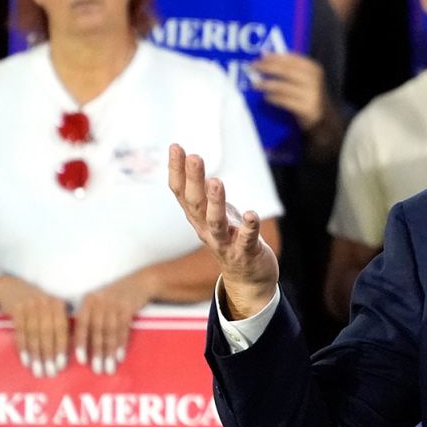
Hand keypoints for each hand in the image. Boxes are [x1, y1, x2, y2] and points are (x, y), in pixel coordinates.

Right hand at [0, 275, 69, 377]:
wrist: (12, 288)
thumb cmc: (39, 303)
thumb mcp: (53, 308)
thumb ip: (62, 323)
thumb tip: (75, 349)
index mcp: (59, 305)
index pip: (62, 329)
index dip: (61, 347)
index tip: (60, 365)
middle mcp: (45, 304)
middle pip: (47, 333)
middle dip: (48, 354)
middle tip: (49, 372)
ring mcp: (29, 306)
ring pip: (33, 334)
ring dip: (35, 354)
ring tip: (37, 370)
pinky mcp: (15, 310)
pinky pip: (20, 332)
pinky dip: (23, 347)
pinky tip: (26, 360)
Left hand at [73, 271, 152, 374]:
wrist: (141, 282)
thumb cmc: (117, 295)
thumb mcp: (100, 301)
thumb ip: (90, 317)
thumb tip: (80, 343)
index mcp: (89, 300)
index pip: (82, 325)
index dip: (81, 343)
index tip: (81, 361)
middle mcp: (100, 301)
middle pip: (97, 331)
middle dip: (97, 352)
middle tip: (98, 369)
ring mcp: (115, 303)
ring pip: (110, 332)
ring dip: (109, 352)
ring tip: (109, 367)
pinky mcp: (128, 307)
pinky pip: (123, 329)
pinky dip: (121, 344)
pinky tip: (120, 356)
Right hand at [167, 144, 278, 318]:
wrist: (247, 279)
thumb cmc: (231, 239)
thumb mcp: (214, 215)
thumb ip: (203, 193)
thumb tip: (193, 162)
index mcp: (198, 219)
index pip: (181, 193)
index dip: (177, 171)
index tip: (175, 147)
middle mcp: (207, 230)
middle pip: (196, 204)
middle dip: (193, 180)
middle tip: (194, 156)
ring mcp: (225, 243)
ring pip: (216, 223)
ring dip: (216, 203)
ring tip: (216, 182)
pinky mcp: (246, 252)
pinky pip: (246, 239)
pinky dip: (248, 227)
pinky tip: (251, 214)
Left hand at [253, 52, 327, 131]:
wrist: (323, 117)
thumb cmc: (308, 94)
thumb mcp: (304, 78)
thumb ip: (288, 66)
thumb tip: (265, 54)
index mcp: (313, 69)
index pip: (292, 59)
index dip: (275, 57)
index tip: (261, 56)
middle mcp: (313, 80)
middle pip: (286, 70)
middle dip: (268, 67)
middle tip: (253, 67)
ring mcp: (311, 94)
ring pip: (283, 86)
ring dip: (267, 84)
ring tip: (255, 85)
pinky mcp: (306, 108)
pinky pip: (285, 101)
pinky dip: (274, 98)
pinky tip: (266, 97)